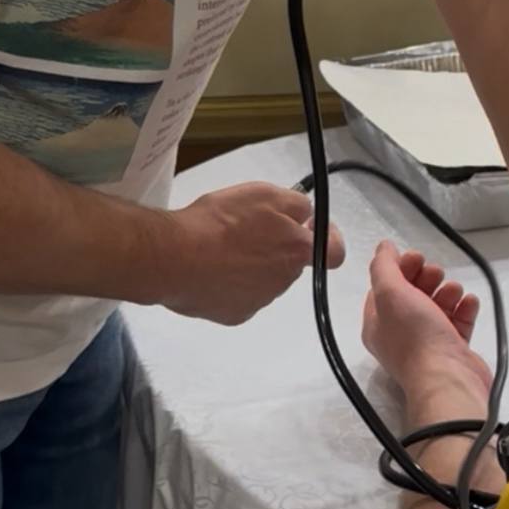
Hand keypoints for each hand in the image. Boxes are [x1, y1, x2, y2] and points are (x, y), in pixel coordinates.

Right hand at [160, 181, 344, 325]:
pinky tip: (213, 268)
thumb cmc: (219, 222)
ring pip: (264, 278)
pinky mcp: (235, 314)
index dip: (327, 239)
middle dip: (277, 247)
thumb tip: (307, 215)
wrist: (175, 257)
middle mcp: (283, 280)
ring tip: (223, 247)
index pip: (333, 253)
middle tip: (249, 229)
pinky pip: (241, 295)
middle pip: (291, 262)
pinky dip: (231, 283)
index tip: (314, 229)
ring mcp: (259, 301)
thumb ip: (295, 204)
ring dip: (253, 264)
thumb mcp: (263, 194)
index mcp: (295, 250)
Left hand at [362, 241, 491, 398]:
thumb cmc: (415, 335)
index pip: (385, 288)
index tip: (416, 257)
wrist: (448, 378)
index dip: (399, 268)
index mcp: (379, 324)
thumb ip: (384, 266)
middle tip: (436, 273)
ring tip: (455, 290)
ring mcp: (428, 343)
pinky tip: (469, 302)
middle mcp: (400, 334)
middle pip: (413, 295)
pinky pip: (459, 322)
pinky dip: (465, 309)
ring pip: (437, 307)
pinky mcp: (453, 350)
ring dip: (447, 291)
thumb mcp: (390, 293)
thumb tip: (383, 247)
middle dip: (426, 278)